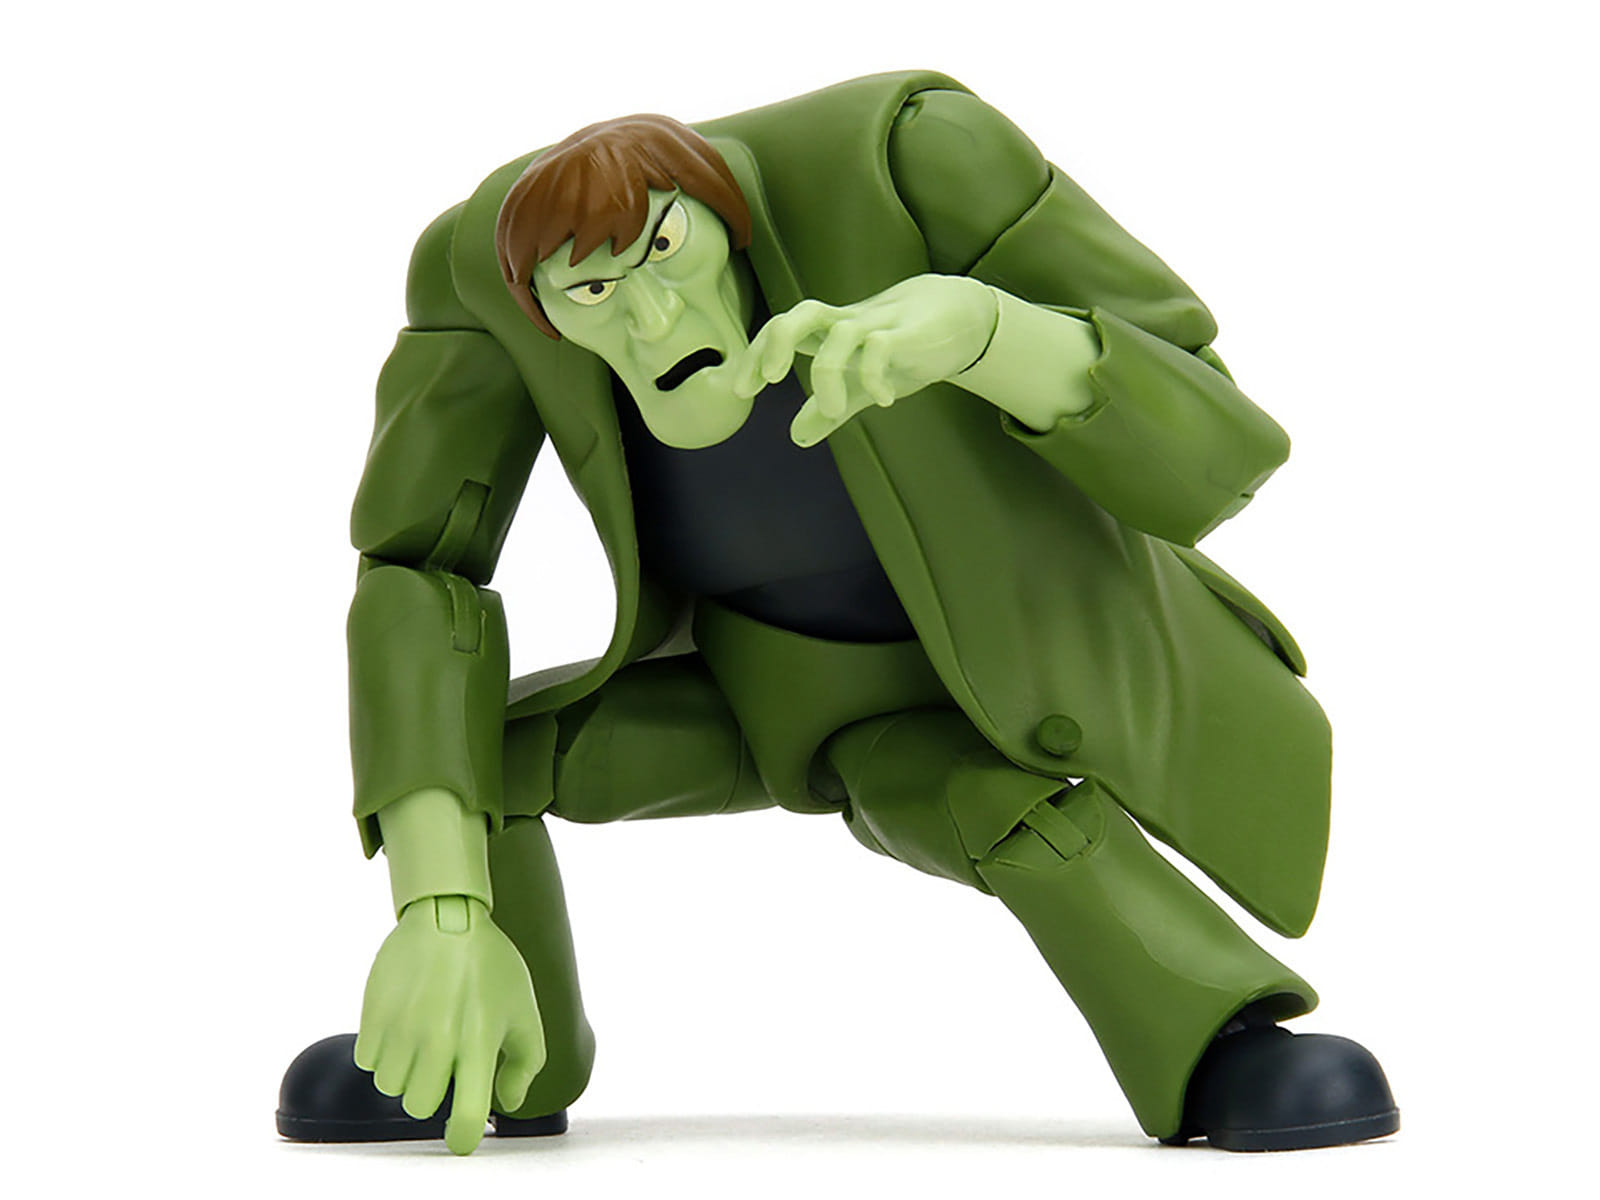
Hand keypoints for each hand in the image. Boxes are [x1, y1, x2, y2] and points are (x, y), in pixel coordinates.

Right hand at [354, 895, 544, 1154]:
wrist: (447, 917)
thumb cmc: (490, 966)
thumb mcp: (524, 1011)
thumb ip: (524, 1063)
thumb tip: (508, 1101)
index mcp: (479, 1041)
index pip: (469, 1114)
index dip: (463, 1137)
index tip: (461, 1137)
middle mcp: (438, 1040)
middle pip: (419, 1106)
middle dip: (432, 1092)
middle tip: (442, 1064)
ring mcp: (402, 1028)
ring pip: (390, 1086)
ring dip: (405, 1072)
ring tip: (421, 1040)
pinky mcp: (373, 1015)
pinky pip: (367, 1062)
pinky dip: (382, 1052)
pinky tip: (401, 1026)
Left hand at [732, 274, 998, 446]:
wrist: (961, 316)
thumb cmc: (902, 346)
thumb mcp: (859, 383)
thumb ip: (828, 408)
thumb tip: (796, 436)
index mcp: (827, 332)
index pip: (779, 330)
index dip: (756, 355)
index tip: (743, 391)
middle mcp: (845, 323)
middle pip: (799, 314)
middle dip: (777, 344)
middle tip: (770, 381)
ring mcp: (877, 325)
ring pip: (839, 334)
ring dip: (827, 374)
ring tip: (834, 408)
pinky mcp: (908, 334)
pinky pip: (881, 347)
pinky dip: (874, 376)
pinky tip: (882, 399)